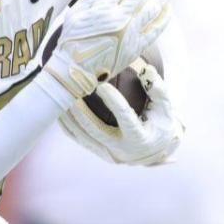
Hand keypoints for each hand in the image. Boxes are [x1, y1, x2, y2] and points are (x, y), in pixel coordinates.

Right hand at [45, 0, 173, 97]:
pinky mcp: (136, 48)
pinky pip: (156, 30)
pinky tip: (167, 9)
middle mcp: (119, 21)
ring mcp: (130, 35)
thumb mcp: (75, 14)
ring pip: (152, 9)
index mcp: (102, 10)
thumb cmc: (72, 41)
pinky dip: (164, 18)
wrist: (75, 71)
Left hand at [59, 63, 183, 165]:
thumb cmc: (161, 123)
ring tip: (58, 99)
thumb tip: (147, 70)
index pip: (126, 118)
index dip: (114, 102)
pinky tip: (58, 112)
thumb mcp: (165, 107)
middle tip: (71, 92)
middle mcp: (122, 149)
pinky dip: (67, 127)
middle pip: (96, 131)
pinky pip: (79, 140)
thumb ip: (157, 88)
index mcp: (140, 138)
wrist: (157, 150)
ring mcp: (108, 153)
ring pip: (83, 137)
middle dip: (81, 112)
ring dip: (69, 119)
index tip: (102, 85)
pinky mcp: (98, 152)